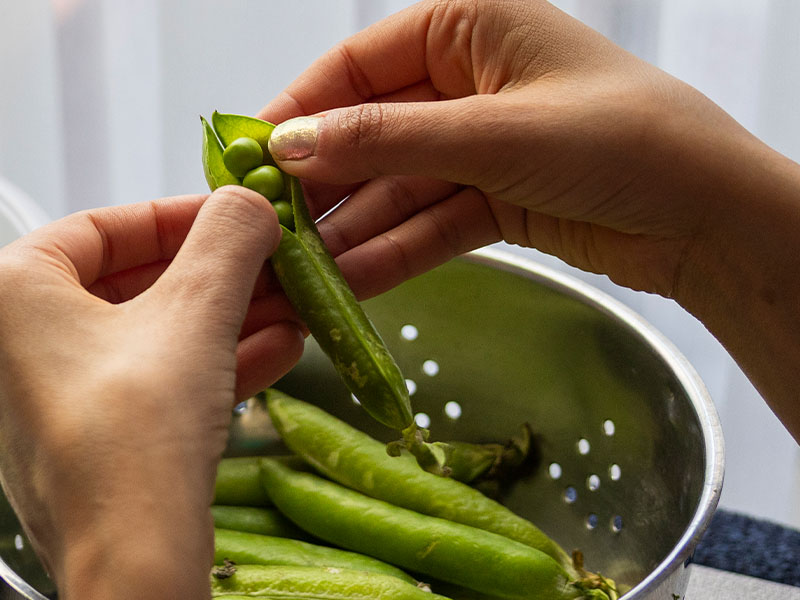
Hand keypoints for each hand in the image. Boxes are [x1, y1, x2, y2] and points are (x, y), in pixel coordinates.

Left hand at [0, 187, 303, 598]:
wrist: (135, 561)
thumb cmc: (139, 428)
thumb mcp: (196, 312)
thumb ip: (228, 242)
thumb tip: (253, 200)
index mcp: (14, 294)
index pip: (104, 226)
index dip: (181, 215)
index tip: (238, 216)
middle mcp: (23, 344)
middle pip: (138, 282)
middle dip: (221, 274)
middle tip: (274, 263)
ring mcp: (60, 397)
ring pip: (157, 333)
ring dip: (231, 317)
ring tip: (291, 306)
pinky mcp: (98, 438)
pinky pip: (160, 379)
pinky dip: (216, 360)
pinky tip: (278, 349)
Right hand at [259, 0, 799, 440]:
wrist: (708, 218)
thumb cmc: (621, 140)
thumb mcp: (492, 131)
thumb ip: (386, 140)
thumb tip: (290, 145)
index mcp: (469, 27)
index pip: (357, 66)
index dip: (300, 112)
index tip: (251, 158)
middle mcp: (470, 82)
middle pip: (373, 134)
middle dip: (325, 187)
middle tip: (270, 231)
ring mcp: (483, 145)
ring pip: (399, 188)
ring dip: (355, 232)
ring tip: (301, 273)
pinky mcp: (497, 200)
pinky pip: (430, 222)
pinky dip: (395, 252)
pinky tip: (350, 283)